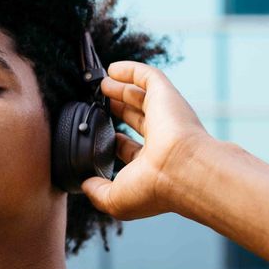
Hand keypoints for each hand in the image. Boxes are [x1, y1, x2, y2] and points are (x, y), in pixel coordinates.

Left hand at [80, 61, 210, 220]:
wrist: (183, 171)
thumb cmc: (154, 189)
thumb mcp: (116, 200)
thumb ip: (97, 191)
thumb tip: (85, 183)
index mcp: (151, 164)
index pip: (130, 149)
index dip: (113, 141)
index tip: (97, 135)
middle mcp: (161, 139)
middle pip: (137, 118)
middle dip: (118, 109)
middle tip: (99, 101)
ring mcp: (165, 116)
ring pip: (142, 96)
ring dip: (121, 88)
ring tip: (102, 83)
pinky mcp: (166, 96)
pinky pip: (148, 76)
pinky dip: (131, 70)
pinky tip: (113, 69)